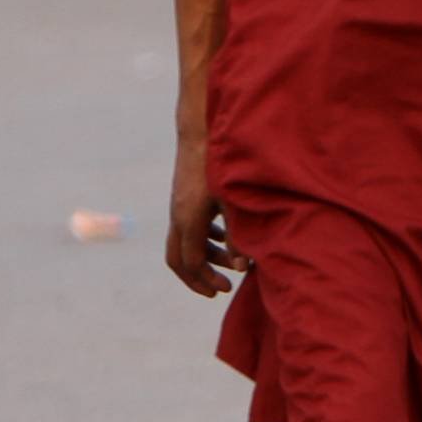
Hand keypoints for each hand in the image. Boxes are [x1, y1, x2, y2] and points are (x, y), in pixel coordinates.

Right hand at [164, 138, 244, 297]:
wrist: (201, 132)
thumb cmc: (220, 166)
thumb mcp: (234, 202)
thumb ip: (239, 235)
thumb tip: (243, 267)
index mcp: (188, 220)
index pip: (190, 261)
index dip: (205, 279)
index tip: (225, 289)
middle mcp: (178, 216)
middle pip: (178, 258)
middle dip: (197, 277)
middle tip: (220, 290)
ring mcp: (179, 207)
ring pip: (185, 243)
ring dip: (207, 256)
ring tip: (233, 265)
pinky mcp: (185, 198)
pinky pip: (190, 228)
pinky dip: (206, 239)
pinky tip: (225, 240)